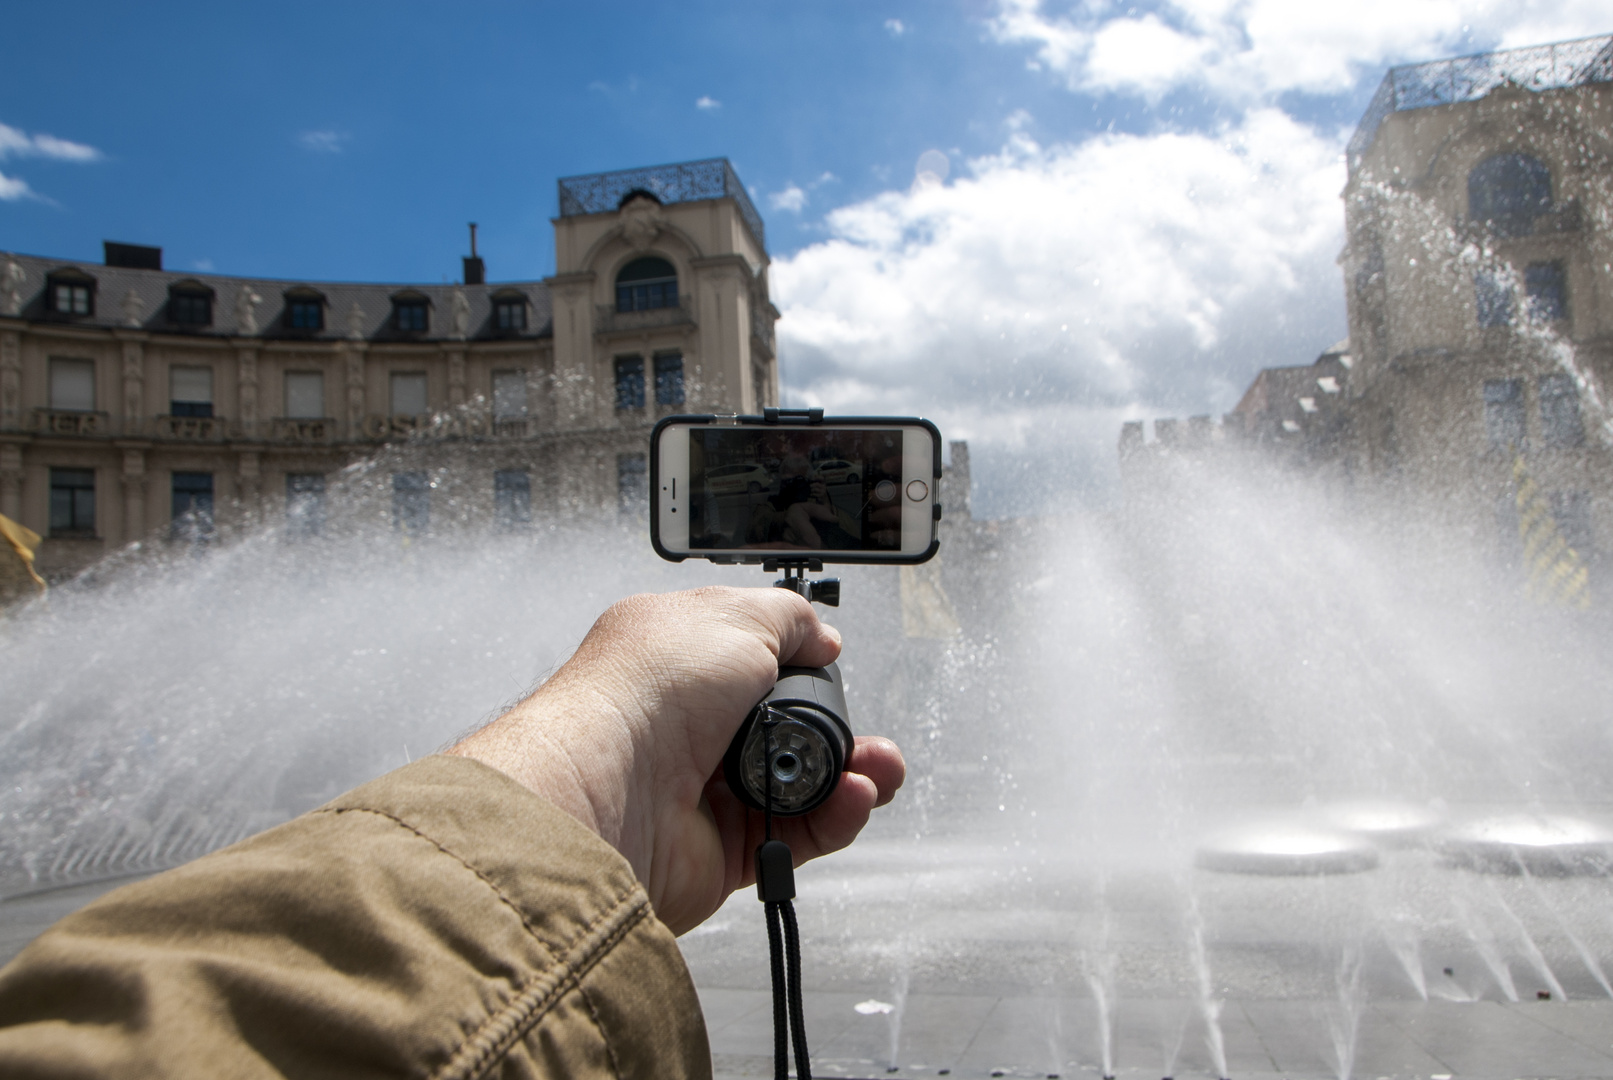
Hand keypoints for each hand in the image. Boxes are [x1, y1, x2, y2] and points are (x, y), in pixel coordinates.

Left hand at [447, 587, 904, 934]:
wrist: (610, 788)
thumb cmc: (645, 693)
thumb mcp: (734, 617)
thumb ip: (789, 621)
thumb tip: (821, 638)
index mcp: (680, 658)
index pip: (756, 658)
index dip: (800, 665)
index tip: (828, 669)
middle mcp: (691, 724)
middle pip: (790, 729)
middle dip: (840, 732)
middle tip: (866, 739)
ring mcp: (706, 788)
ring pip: (801, 786)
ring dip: (849, 776)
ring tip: (875, 771)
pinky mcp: (723, 848)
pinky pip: (795, 834)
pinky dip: (832, 817)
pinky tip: (852, 797)